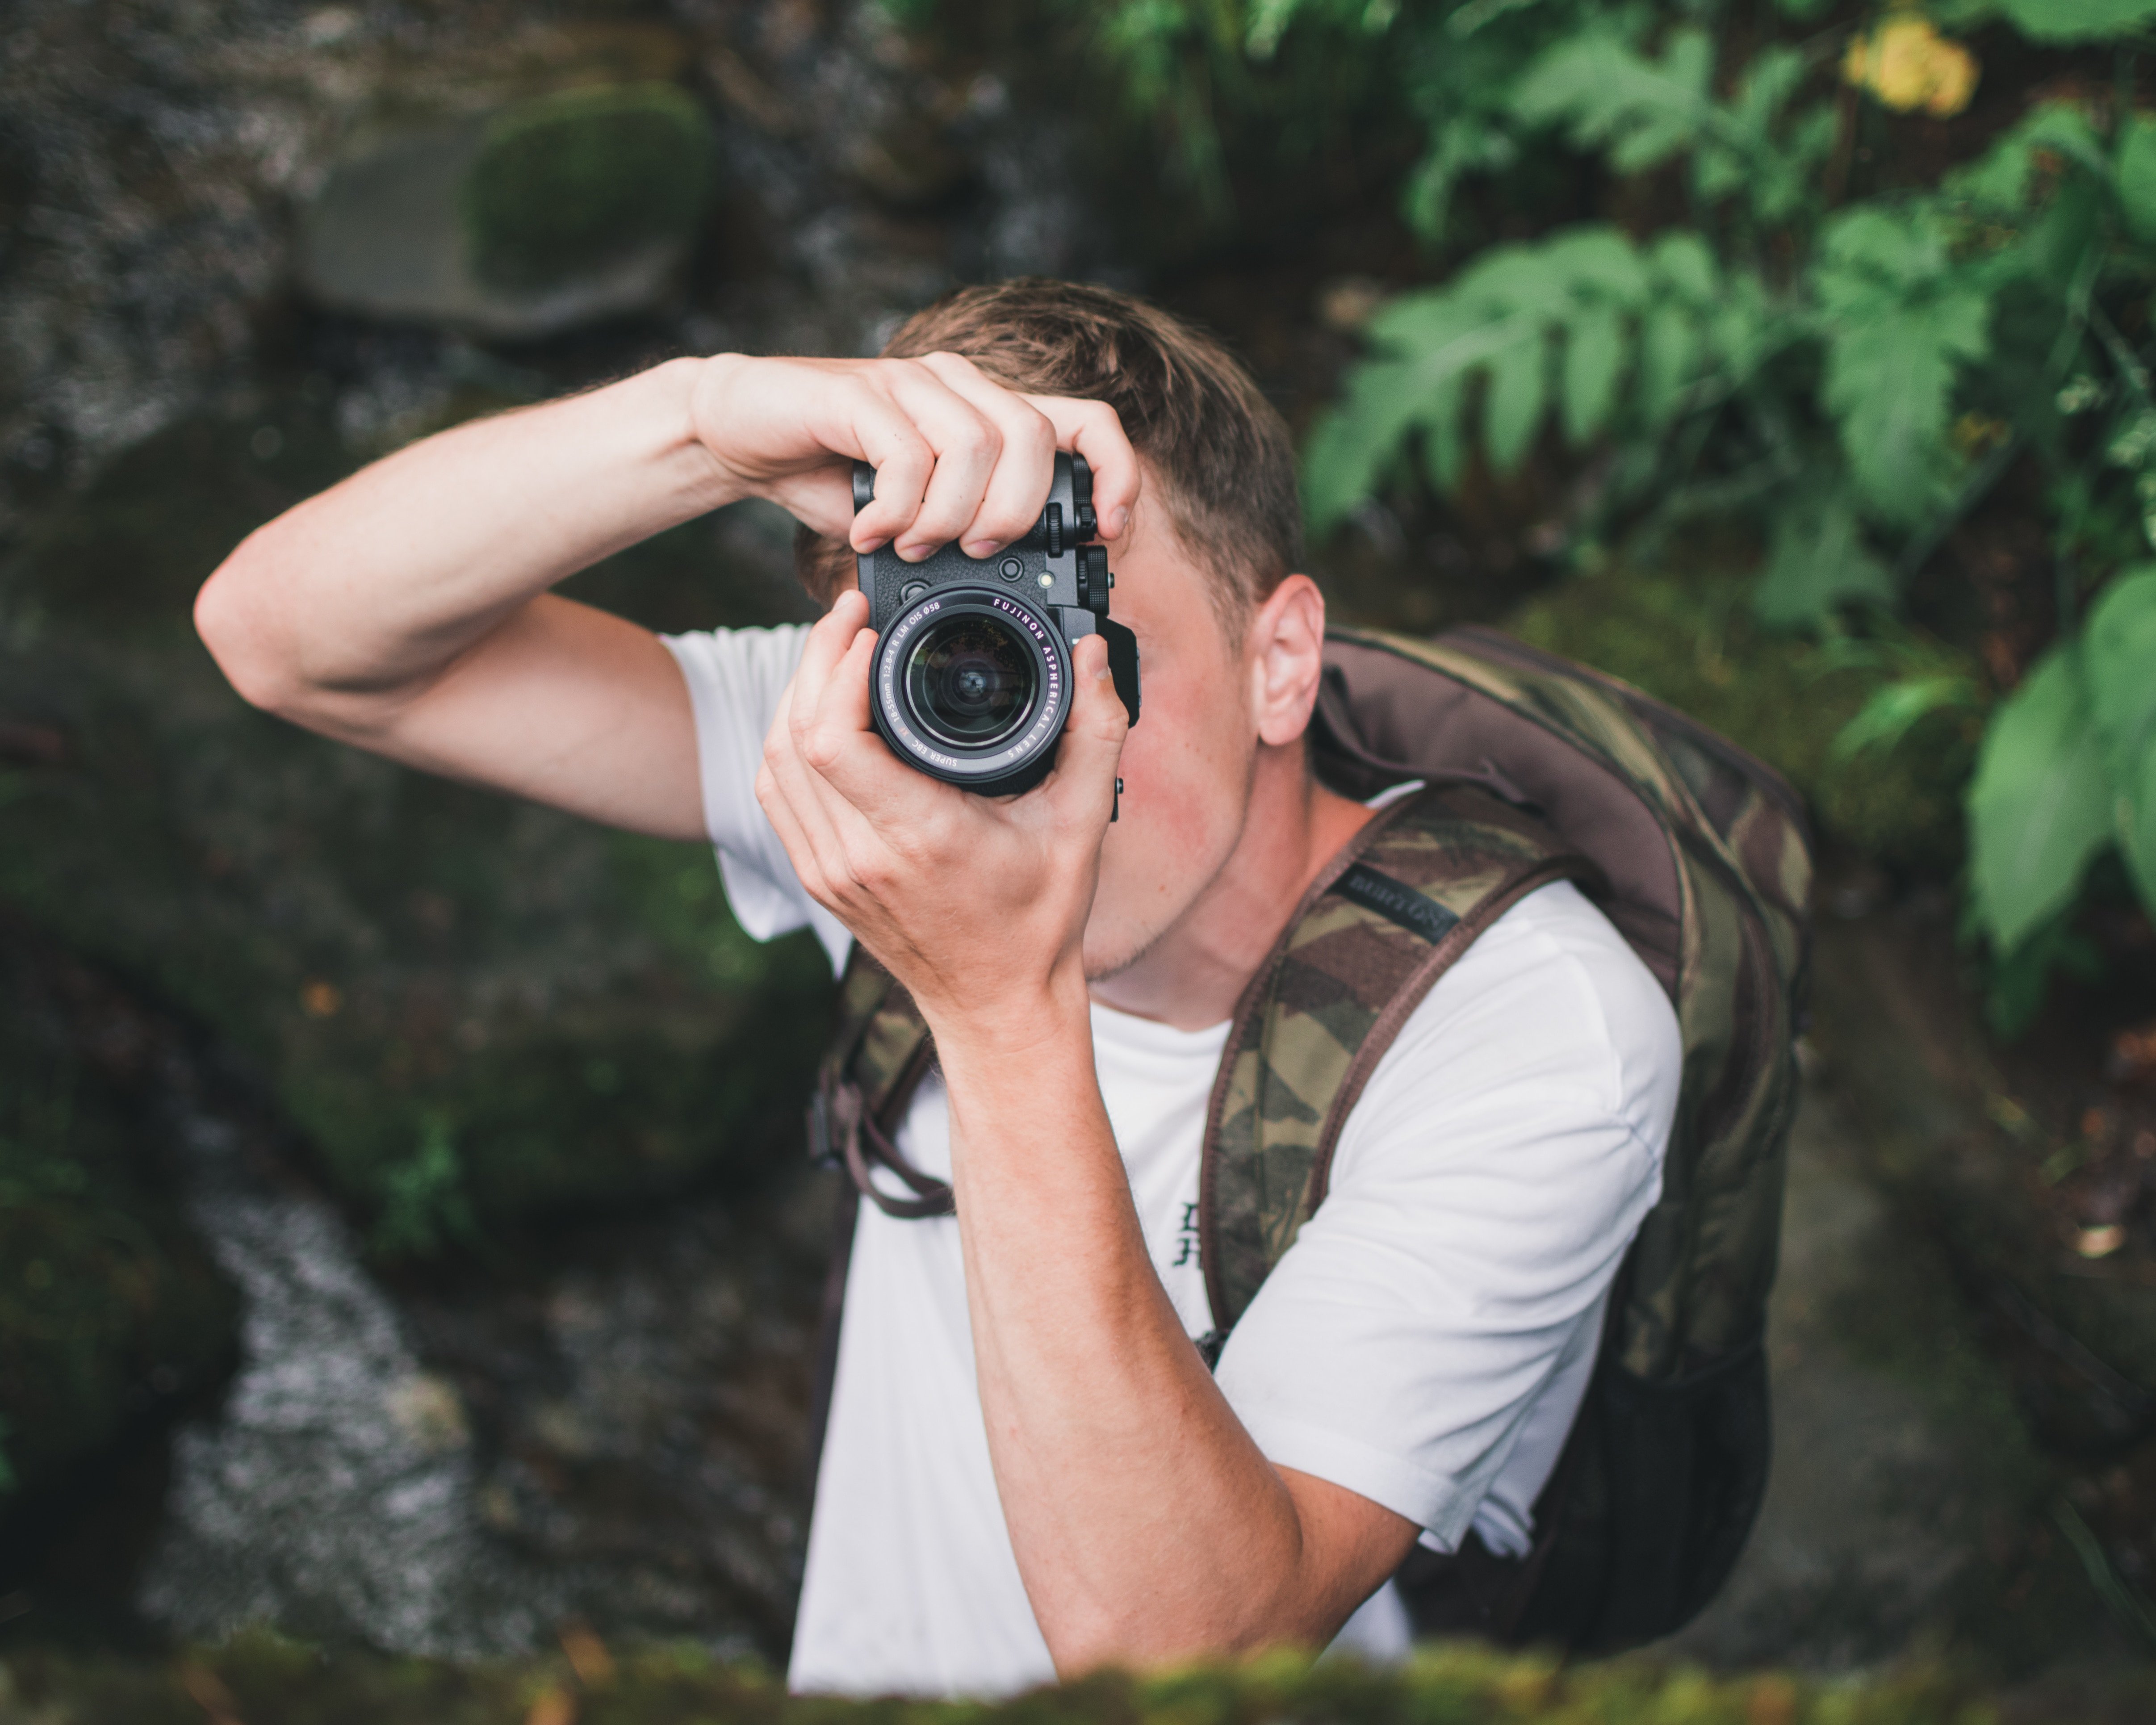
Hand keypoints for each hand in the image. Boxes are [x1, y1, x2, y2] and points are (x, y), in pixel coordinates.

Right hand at [686, 353, 1141, 561]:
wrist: (739, 432)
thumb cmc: (831, 473)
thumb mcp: (915, 511)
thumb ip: (962, 531)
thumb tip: (1012, 587)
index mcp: (986, 408)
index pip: (1085, 420)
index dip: (1114, 472)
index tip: (1108, 531)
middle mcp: (957, 383)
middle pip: (1034, 437)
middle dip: (1016, 512)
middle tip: (974, 551)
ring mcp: (909, 381)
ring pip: (977, 445)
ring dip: (951, 516)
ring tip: (915, 545)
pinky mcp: (857, 391)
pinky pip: (907, 453)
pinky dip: (897, 510)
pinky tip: (871, 532)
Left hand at [754, 588, 1129, 1039]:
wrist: (998, 1006)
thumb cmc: (1040, 921)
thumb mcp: (1081, 824)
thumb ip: (1095, 732)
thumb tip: (1093, 654)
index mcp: (920, 836)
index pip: (834, 738)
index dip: (836, 668)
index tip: (869, 626)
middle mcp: (859, 856)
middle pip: (793, 735)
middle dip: (813, 660)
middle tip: (848, 616)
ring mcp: (829, 871)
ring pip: (774, 762)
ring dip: (794, 696)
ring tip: (834, 653)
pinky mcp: (817, 879)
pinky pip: (778, 795)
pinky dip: (788, 743)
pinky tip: (818, 712)